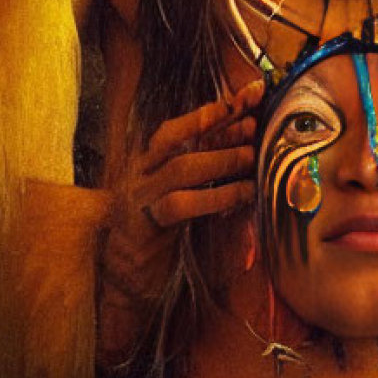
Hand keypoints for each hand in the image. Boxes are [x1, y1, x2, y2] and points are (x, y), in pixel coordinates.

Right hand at [99, 80, 263, 319]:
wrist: (125, 285)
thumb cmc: (163, 237)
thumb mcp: (187, 196)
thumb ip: (208, 173)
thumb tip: (249, 149)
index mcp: (148, 162)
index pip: (180, 126)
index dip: (215, 108)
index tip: (250, 92)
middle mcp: (139, 173)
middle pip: (172, 135)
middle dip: (214, 125)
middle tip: (252, 124)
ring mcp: (138, 198)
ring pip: (179, 168)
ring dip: (220, 160)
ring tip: (251, 159)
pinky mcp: (144, 226)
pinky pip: (180, 205)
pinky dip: (216, 197)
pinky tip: (243, 195)